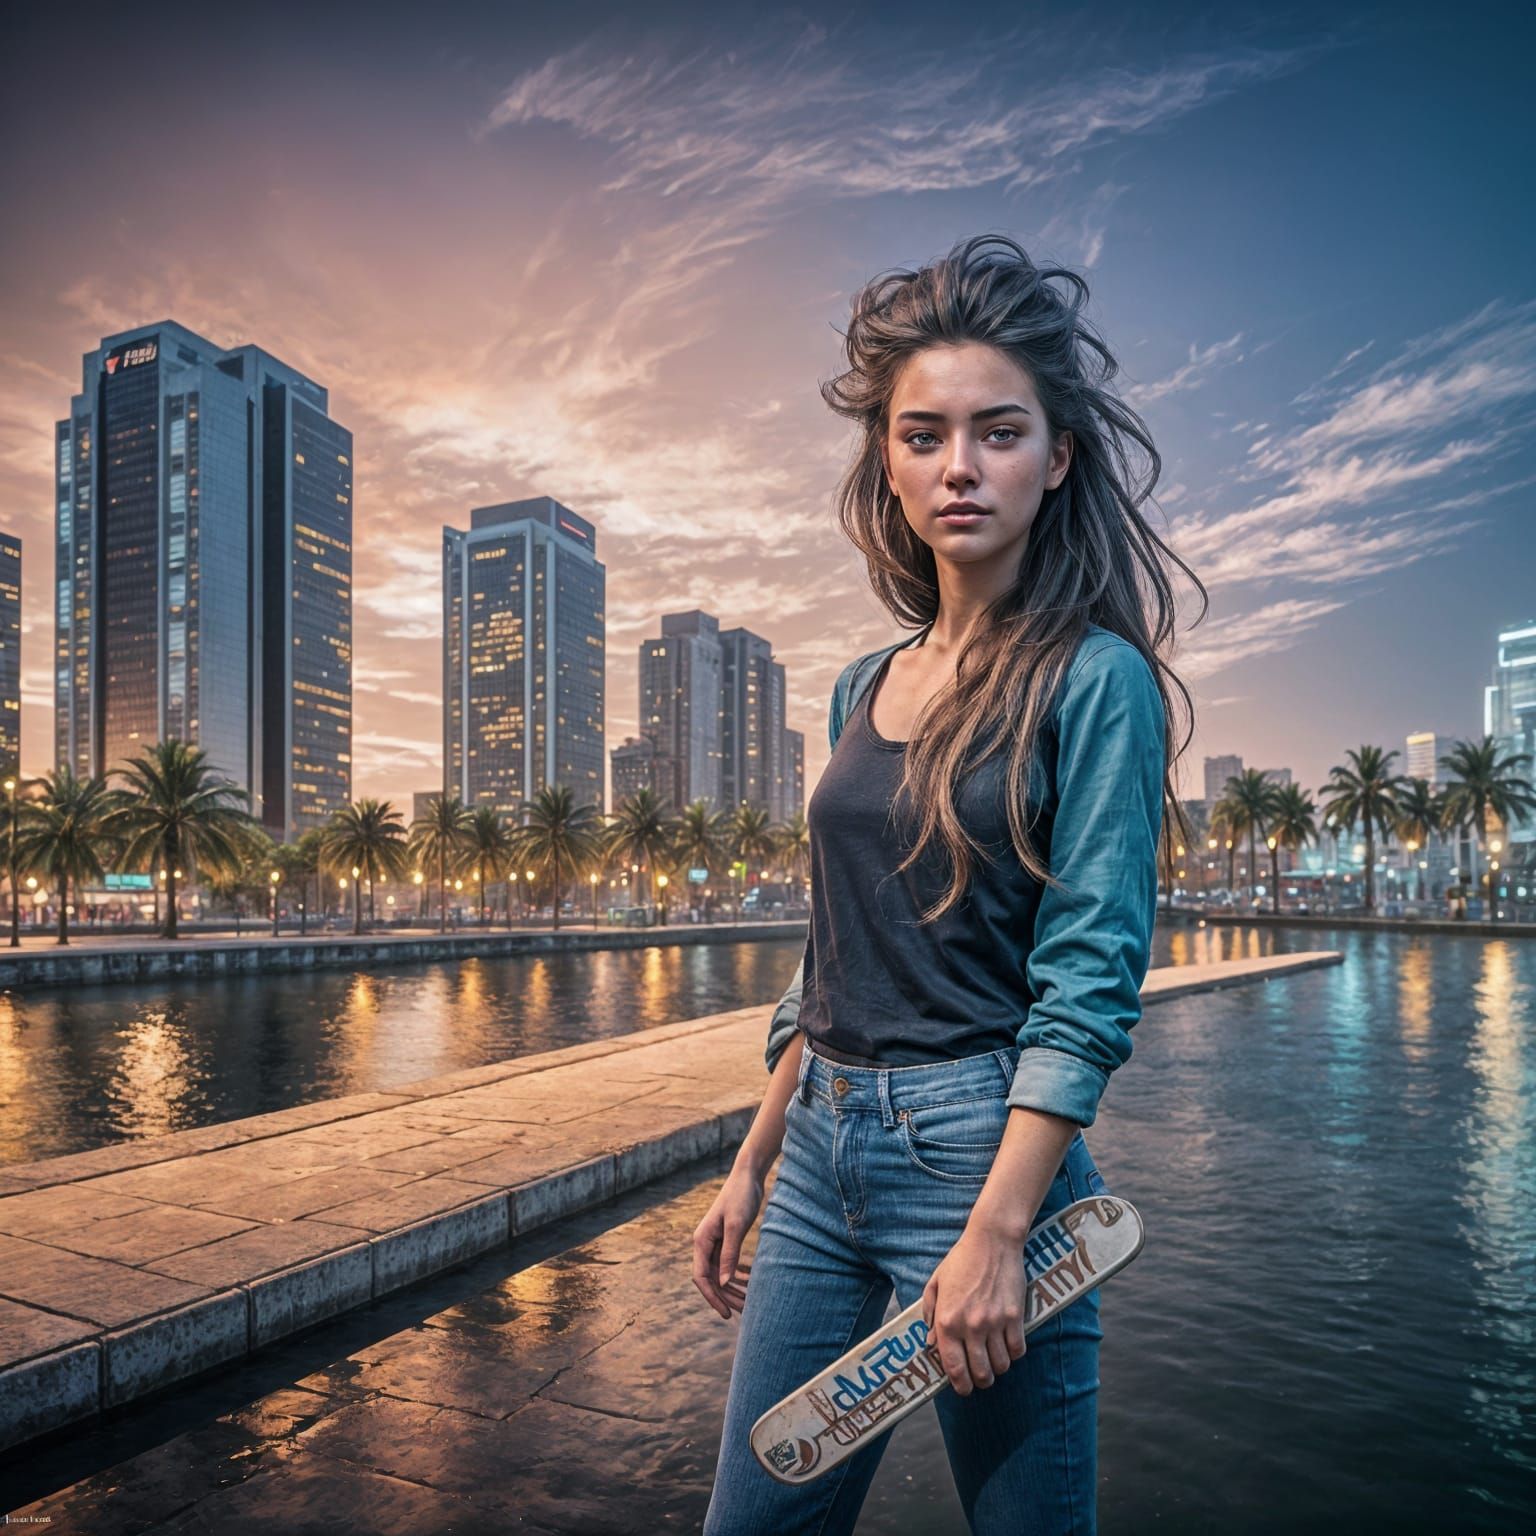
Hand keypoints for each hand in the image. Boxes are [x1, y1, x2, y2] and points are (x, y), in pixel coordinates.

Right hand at [692, 1163, 762, 1319]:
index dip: (712, 1297)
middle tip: (745, 1312)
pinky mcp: (728, 1238)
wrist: (748, 1175)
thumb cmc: (740, 1197)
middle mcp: (706, 1243)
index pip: (701, 1277)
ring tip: (750, 1303)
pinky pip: (729, 1263)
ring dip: (734, 1288)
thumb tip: (723, 1282)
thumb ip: (728, 1254)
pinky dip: (739, 1274)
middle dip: (727, 1296)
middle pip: (712, 1278)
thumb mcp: (735, 1226)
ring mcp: (716, 1241)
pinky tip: (752, 1283)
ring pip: (721, 1273)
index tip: (726, 1314)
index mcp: (702, 1241)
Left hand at [922, 1225, 1028, 1395]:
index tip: (963, 1388)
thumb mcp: (936, 1283)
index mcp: (947, 1320)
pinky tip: (1008, 1346)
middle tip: (981, 1377)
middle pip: (980, 1373)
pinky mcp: (1014, 1317)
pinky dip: (1014, 1354)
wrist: (992, 1241)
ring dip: (997, 1368)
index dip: (959, 1385)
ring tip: (994, 1360)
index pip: (954, 1367)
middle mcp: (970, 1326)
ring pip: (1001, 1365)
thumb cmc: (961, 1260)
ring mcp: (994, 1323)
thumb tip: (931, 1342)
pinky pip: (1018, 1350)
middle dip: (980, 1381)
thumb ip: (930, 1313)